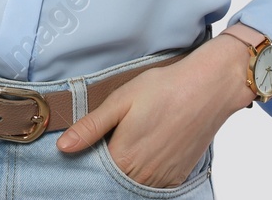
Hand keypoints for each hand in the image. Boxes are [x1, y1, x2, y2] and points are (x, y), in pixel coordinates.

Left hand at [55, 35, 250, 187]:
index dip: (90, 156)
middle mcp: (143, 176)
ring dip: (128, 168)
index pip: (94, 170)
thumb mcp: (121, 100)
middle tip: (117, 135)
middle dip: (109, 162)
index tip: (95, 140)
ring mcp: (162, 179)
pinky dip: (147, 172)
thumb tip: (64, 147)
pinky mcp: (178, 177)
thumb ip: (91, 127)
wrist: (208, 87)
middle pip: (114, 179)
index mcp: (124, 158)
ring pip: (134, 183)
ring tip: (135, 139)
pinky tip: (150, 148)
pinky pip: (155, 184)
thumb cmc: (164, 88)